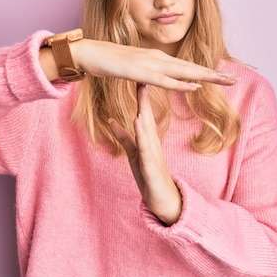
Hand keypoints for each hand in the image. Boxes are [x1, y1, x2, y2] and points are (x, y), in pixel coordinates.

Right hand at [73, 39, 236, 90]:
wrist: (90, 53)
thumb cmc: (111, 62)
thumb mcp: (135, 70)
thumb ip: (149, 75)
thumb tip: (160, 80)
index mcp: (158, 59)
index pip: (187, 67)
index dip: (207, 72)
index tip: (224, 78)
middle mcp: (158, 58)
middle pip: (191, 68)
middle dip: (214, 75)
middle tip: (235, 80)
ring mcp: (149, 63)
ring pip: (183, 72)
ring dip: (204, 77)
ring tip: (223, 81)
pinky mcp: (139, 71)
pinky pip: (162, 80)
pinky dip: (179, 84)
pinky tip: (193, 86)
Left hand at [109, 84, 181, 224]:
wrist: (165, 201)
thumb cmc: (149, 176)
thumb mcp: (134, 153)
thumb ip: (123, 137)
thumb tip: (111, 120)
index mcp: (148, 138)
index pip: (143, 112)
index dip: (140, 95)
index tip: (137, 75)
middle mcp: (153, 143)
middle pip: (147, 116)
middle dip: (144, 97)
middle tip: (142, 75)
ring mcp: (153, 155)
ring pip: (147, 131)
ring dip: (143, 114)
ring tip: (139, 96)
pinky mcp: (151, 168)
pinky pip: (146, 150)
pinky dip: (142, 137)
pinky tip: (138, 125)